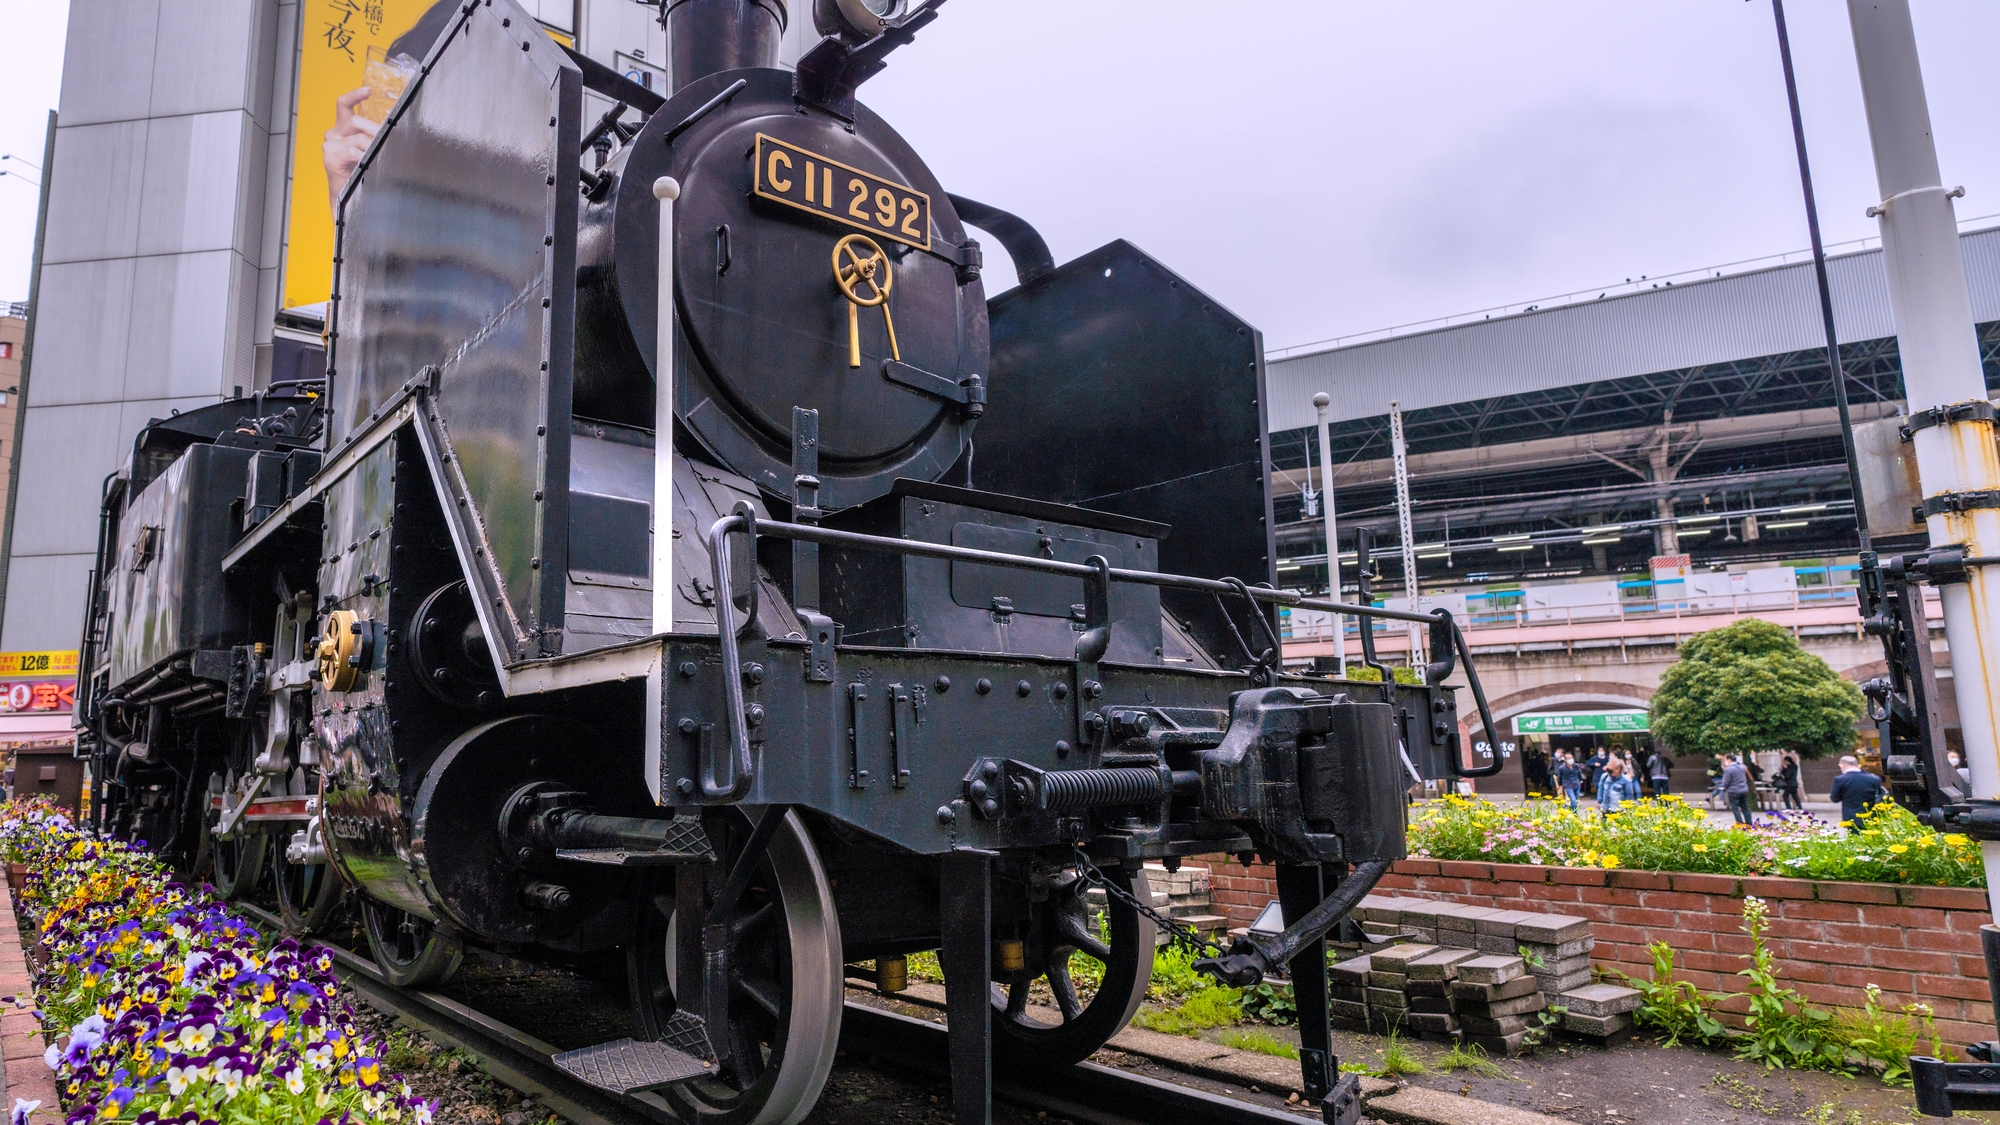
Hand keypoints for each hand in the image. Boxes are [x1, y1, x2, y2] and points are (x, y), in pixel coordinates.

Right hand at [324, 87, 379, 213]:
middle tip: (389, 142)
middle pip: (356, 120)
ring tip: (380, 157)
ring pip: (358, 137)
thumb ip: (375, 137)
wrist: (349, 199)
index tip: (368, 90)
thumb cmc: (362, 173)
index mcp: (342, 129)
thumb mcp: (369, 150)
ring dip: (372, 147)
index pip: (344, 105)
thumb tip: (394, 129)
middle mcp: (334, 134)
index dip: (355, 95)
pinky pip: (352, 151)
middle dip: (375, 130)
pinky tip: (368, 163)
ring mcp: (330, 145)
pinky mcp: (330, 157)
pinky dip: (363, 156)